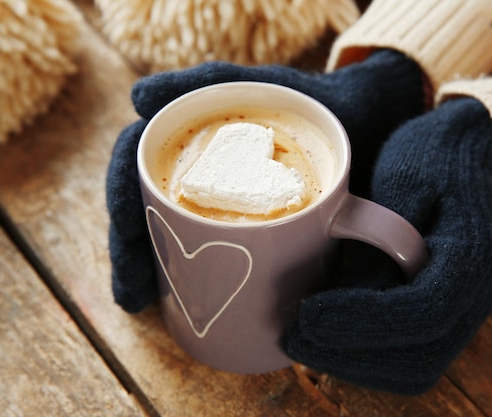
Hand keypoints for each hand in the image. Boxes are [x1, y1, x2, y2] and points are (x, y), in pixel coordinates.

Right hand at [106, 50, 425, 312]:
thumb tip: (137, 100)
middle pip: (146, 204)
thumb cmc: (313, 97)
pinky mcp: (249, 219)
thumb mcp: (259, 84)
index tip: (126, 232)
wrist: (371, 118)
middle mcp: (201, 166)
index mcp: (195, 136)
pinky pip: (208, 244)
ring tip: (141, 301)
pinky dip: (186, 270)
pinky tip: (174, 298)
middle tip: (133, 292)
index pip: (135, 163)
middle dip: (130, 247)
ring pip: (170, 228)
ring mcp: (224, 194)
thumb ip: (205, 82)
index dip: (121, 199)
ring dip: (149, 265)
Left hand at [283, 97, 491, 393]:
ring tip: (302, 344)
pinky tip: (326, 341)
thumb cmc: (430, 158)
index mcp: (474, 257)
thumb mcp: (405, 179)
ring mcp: (461, 311)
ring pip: (413, 368)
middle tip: (293, 339)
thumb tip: (346, 292)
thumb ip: (383, 236)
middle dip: (350, 356)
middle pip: (419, 356)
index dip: (363, 321)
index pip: (424, 311)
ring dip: (354, 365)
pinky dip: (365, 359)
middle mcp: (475, 296)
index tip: (309, 315)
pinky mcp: (439, 315)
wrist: (459, 154)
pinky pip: (407, 357)